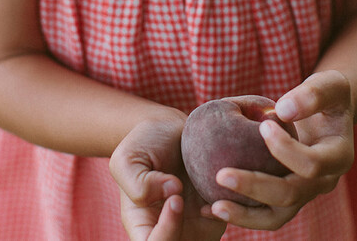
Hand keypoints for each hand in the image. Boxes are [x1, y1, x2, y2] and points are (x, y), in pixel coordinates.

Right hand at [109, 115, 226, 240]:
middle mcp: (168, 228)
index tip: (175, 198)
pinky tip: (222, 186)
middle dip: (189, 229)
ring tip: (211, 186)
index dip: (166, 231)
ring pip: (204, 239)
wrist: (170, 127)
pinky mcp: (213, 211)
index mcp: (142, 222)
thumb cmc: (145, 143)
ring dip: (213, 218)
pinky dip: (229, 208)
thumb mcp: (127, 158)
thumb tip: (172, 192)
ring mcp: (193, 223)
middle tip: (190, 194)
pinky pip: (226, 220)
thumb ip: (139, 183)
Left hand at [206, 71, 354, 229]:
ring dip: (244, 213)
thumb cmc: (325, 94)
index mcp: (338, 157)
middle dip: (255, 187)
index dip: (286, 149)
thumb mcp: (329, 83)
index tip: (262, 125)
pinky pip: (263, 213)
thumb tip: (282, 111)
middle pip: (290, 195)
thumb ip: (313, 94)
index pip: (312, 164)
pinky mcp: (286, 198)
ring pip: (276, 216)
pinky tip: (209, 206)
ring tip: (213, 206)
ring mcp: (304, 194)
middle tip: (221, 174)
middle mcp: (324, 182)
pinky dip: (239, 213)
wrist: (326, 112)